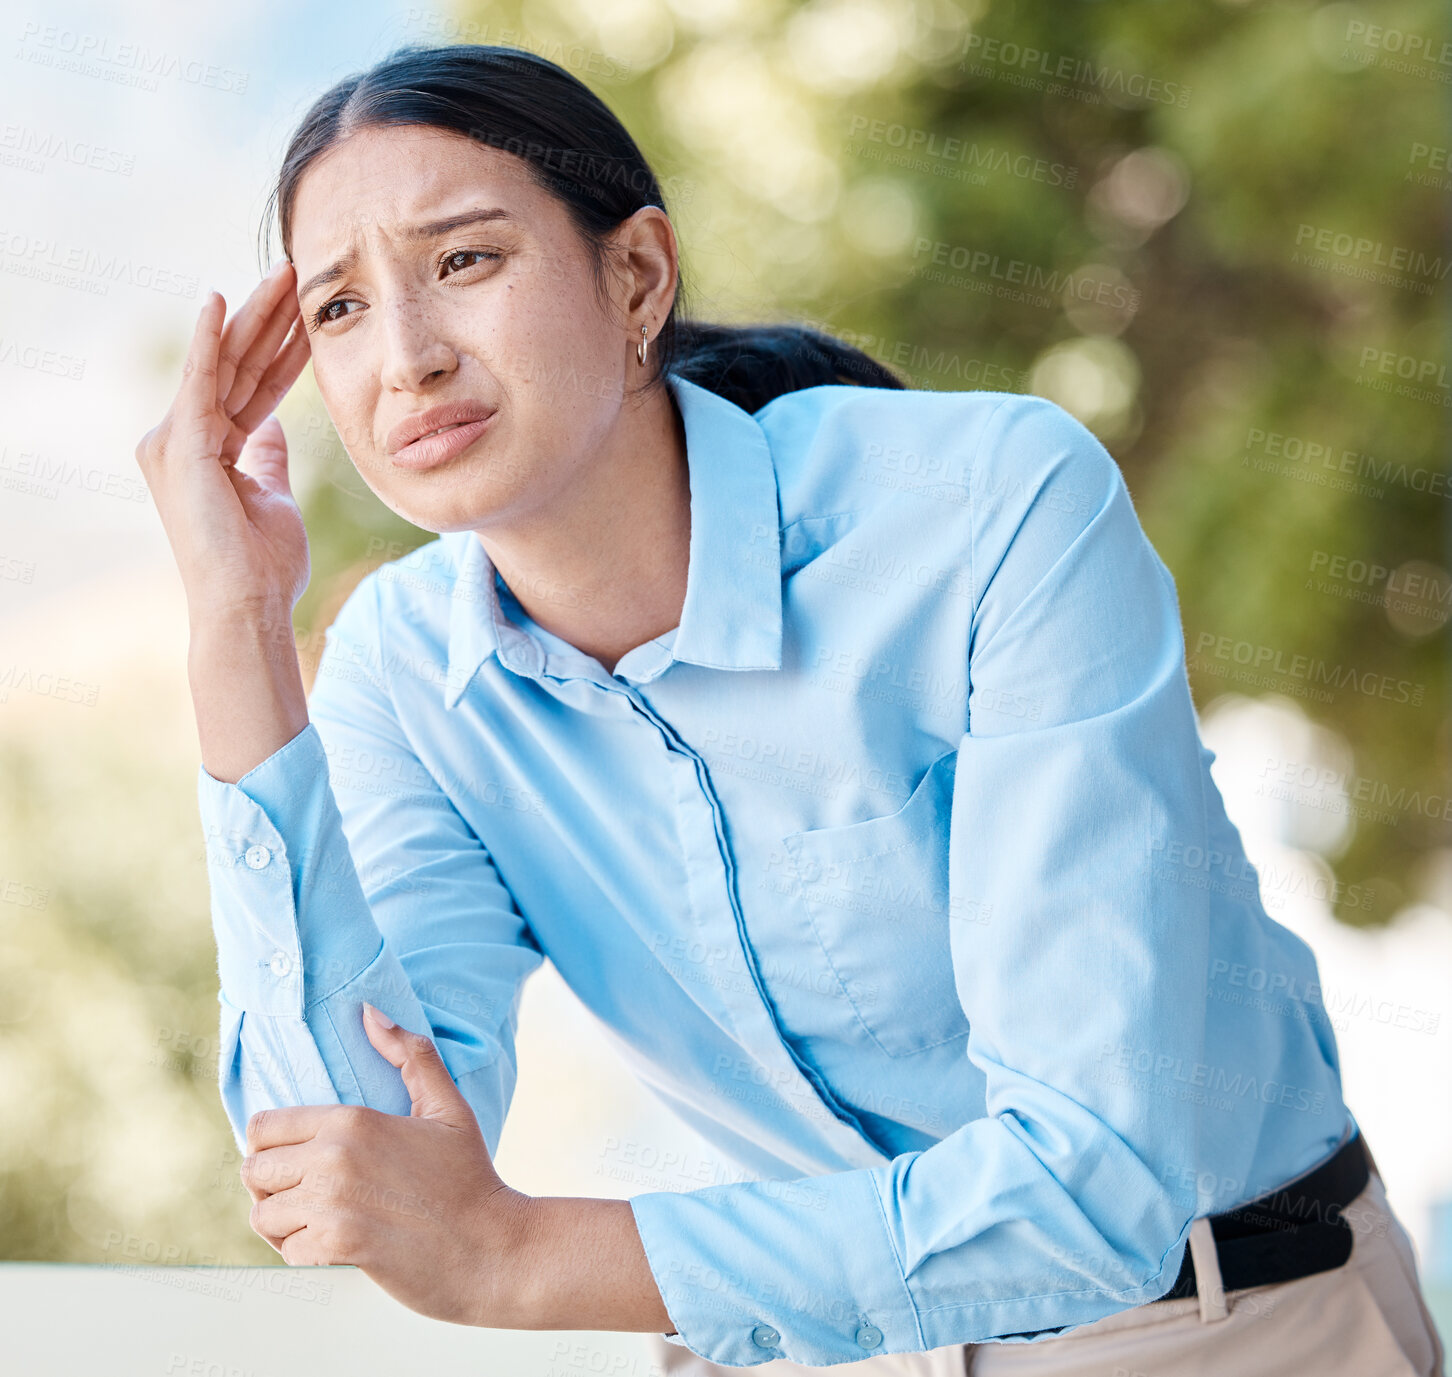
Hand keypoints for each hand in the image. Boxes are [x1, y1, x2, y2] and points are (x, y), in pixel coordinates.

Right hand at [134, 262, 312, 622]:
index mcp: (211, 447)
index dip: (282, 348)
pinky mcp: (181, 446)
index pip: (252, 384)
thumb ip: (267, 456)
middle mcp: (185, 437)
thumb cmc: (263, 564)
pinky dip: (205, 339)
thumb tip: (273, 427)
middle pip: (235, 364)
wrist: (248, 605)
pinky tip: (218, 300)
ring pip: (223, 362)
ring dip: (253, 315)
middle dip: (268, 317)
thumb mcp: (274, 495)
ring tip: (283, 274)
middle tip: (296, 271)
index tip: (310, 313)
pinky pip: (198, 381)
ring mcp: (177, 440)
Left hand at [240, 1004, 532, 1327]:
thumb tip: (371, 1011)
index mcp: (351, 1120)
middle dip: (271, 1182)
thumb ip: (410, 1055)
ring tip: (312, 1216)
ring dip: (283, 1220)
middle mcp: (332, 1159)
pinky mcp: (334, 1249)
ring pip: (263, 1215)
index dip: (270, 1142)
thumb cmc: (468, 1176)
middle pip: (253, 1171)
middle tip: (301, 1188)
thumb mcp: (447, 1107)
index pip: (263, 1127)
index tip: (291, 1154)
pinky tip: (328, 1243)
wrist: (489, 1245)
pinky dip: (301, 1251)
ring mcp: (330, 1206)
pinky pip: (285, 1251)